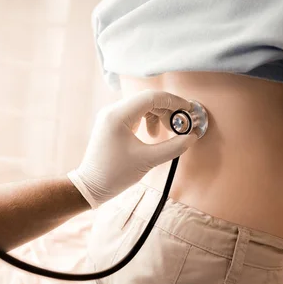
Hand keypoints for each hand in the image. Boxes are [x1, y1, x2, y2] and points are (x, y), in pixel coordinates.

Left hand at [68, 90, 198, 207]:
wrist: (90, 186)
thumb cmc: (114, 174)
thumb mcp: (148, 160)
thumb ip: (173, 147)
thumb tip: (191, 137)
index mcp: (118, 116)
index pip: (152, 97)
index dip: (173, 102)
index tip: (188, 110)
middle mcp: (112, 111)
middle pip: (147, 99)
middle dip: (167, 110)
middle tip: (180, 125)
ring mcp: (110, 116)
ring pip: (141, 106)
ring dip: (157, 115)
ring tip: (165, 133)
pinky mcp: (111, 124)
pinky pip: (134, 114)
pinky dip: (147, 120)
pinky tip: (152, 135)